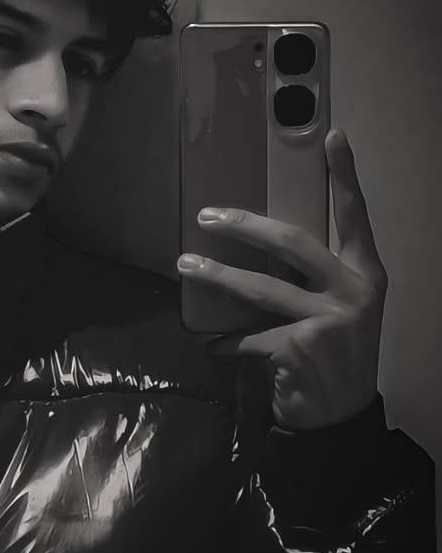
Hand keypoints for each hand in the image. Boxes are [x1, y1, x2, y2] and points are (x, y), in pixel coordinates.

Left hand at [176, 128, 386, 430]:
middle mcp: (354, 291)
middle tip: (208, 215)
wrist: (341, 417)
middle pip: (292, 242)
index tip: (333, 136)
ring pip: (260, 287)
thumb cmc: (334, 355)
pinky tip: (214, 348)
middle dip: (244, 224)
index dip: (346, 176)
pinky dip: (226, 343)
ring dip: (217, 275)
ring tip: (186, 264)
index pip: (355, 216)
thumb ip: (316, 277)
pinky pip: (248, 336)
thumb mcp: (341, 310)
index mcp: (366, 274)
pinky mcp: (301, 348)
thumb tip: (260, 241)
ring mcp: (329, 320)